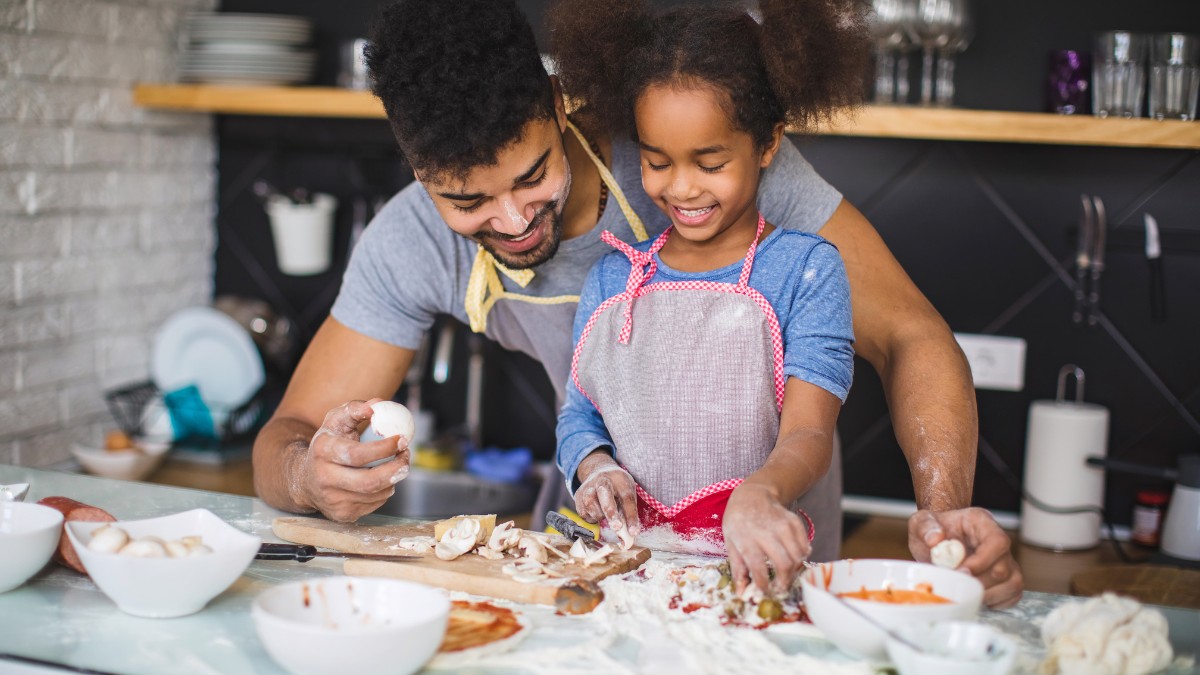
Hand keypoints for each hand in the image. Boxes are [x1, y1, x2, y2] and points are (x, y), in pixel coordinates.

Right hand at [293, 399, 410, 522]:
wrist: (305, 478)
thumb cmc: (328, 445)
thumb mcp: (336, 421)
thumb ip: (356, 409)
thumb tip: (377, 405)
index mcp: (322, 452)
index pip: (357, 454)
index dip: (383, 449)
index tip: (401, 440)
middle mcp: (324, 479)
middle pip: (368, 481)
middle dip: (395, 469)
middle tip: (406, 457)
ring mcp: (332, 500)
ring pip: (376, 493)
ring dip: (393, 479)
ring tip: (395, 465)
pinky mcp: (342, 515)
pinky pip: (374, 504)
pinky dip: (384, 491)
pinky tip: (380, 480)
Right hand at [573, 452, 639, 535]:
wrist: (599, 471)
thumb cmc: (618, 486)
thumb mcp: (627, 491)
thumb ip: (627, 509)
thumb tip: (629, 533)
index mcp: (619, 479)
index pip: (627, 498)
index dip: (630, 516)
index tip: (633, 532)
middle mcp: (602, 480)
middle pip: (605, 494)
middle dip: (610, 512)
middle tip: (617, 527)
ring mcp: (588, 486)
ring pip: (589, 503)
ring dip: (598, 515)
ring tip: (604, 517)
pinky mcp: (578, 494)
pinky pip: (582, 511)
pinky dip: (590, 517)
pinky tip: (596, 514)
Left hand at [723, 483, 811, 594]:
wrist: (752, 496)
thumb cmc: (738, 522)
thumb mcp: (731, 544)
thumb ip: (738, 570)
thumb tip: (742, 594)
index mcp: (747, 539)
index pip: (759, 570)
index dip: (764, 587)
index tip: (765, 593)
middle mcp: (767, 532)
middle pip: (784, 564)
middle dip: (784, 582)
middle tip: (780, 588)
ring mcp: (783, 526)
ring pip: (798, 557)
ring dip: (794, 571)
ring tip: (786, 575)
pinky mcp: (795, 522)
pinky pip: (805, 546)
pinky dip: (801, 557)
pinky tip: (792, 559)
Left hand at [908, 508, 1022, 608]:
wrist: (937, 539)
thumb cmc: (932, 529)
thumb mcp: (921, 522)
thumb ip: (925, 527)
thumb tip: (936, 539)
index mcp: (982, 522)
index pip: (997, 542)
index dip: (982, 561)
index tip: (961, 572)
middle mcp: (998, 541)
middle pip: (1004, 567)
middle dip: (980, 582)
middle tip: (957, 587)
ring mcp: (1005, 560)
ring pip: (1013, 582)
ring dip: (989, 595)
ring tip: (965, 593)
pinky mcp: (1006, 577)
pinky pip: (1013, 594)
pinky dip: (997, 602)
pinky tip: (976, 598)